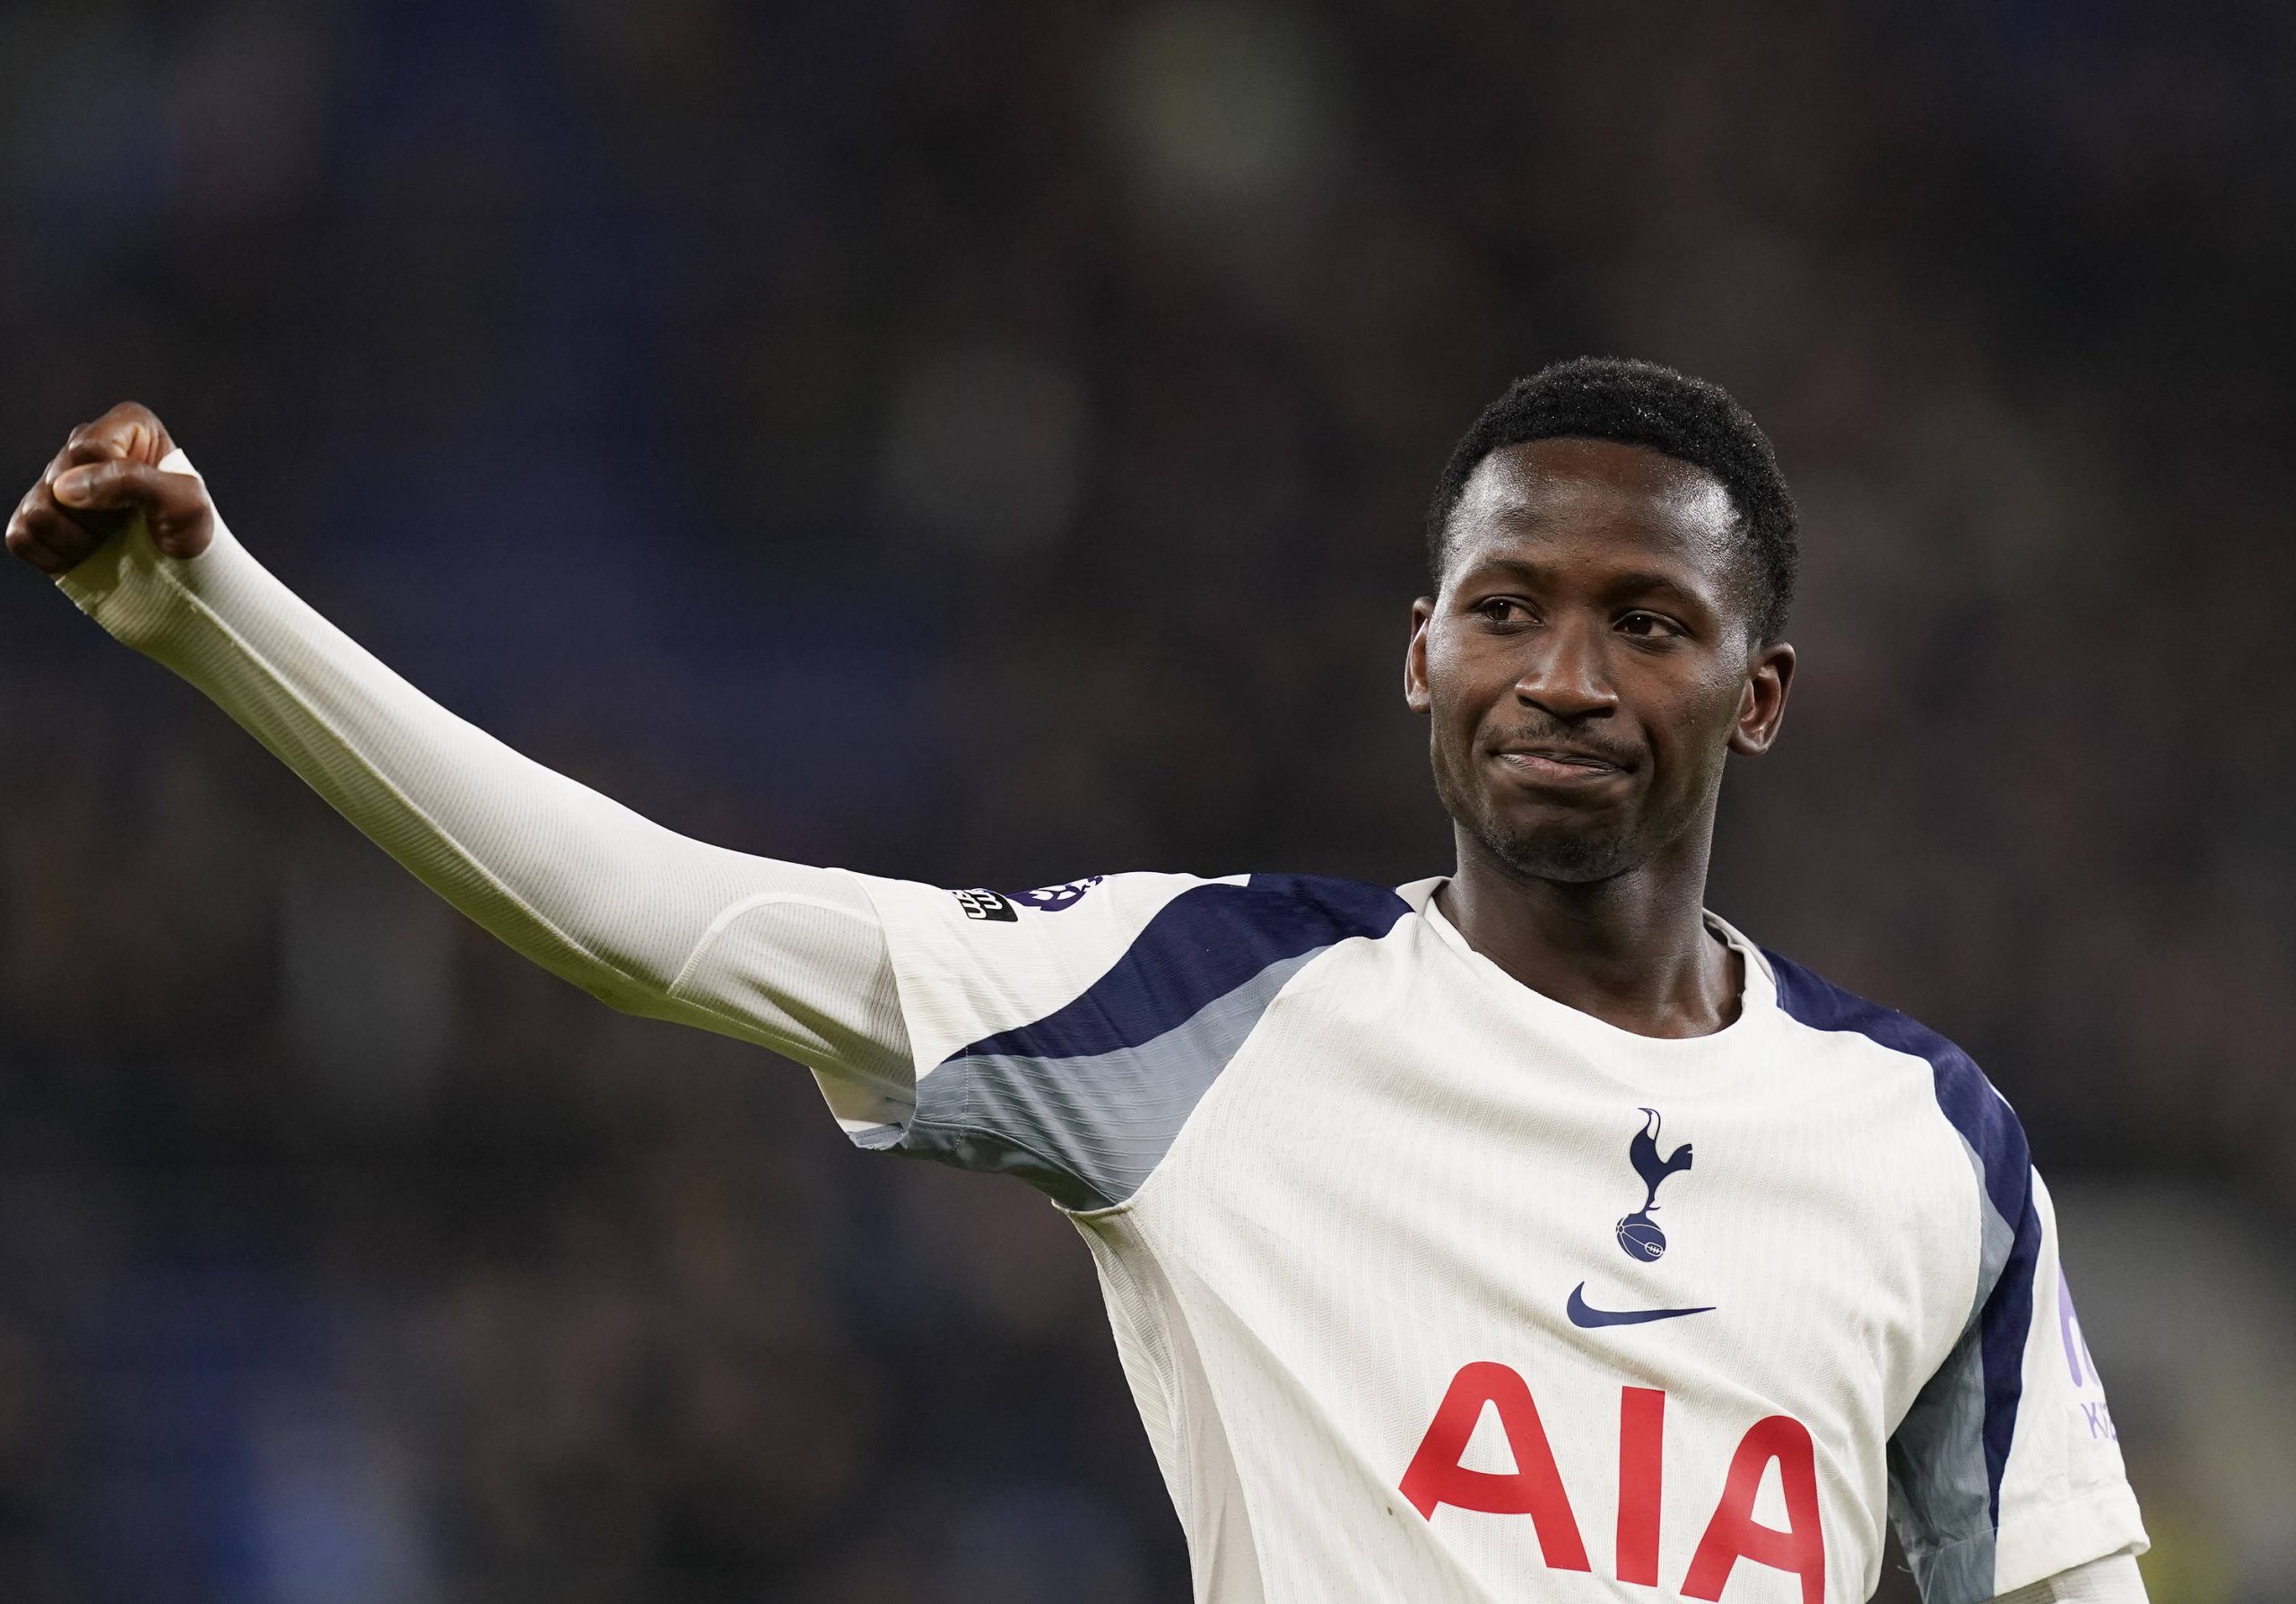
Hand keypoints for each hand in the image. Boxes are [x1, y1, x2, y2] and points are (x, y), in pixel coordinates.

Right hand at [6, 401, 214, 576]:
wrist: (182, 576)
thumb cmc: (189, 534)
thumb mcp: (184, 504)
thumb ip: (132, 481)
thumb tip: (64, 488)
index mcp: (127, 427)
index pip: (90, 449)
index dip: (114, 485)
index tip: (144, 503)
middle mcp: (84, 448)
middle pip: (60, 482)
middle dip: (100, 517)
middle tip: (130, 525)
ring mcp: (55, 484)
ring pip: (38, 511)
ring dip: (80, 540)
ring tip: (109, 540)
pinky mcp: (35, 520)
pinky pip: (22, 537)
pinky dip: (57, 556)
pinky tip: (87, 553)